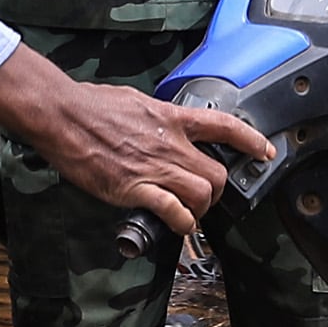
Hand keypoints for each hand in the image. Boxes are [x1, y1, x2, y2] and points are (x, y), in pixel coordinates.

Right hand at [0, 50, 279, 237]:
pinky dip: (182, 224)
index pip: (223, 126)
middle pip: (216, 174)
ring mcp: (154, 167)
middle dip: (216, 192)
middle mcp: (169, 143)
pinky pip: (173, 212)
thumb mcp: (134, 100)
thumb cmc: (90, 105)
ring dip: (200, 211)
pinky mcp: (135, 188)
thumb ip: (154, 116)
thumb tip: (160, 123)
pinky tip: (176, 226)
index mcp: (170, 118)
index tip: (264, 151)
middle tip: (204, 199)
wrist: (62, 115)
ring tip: (188, 215)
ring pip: (201, 195)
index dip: (250, 140)